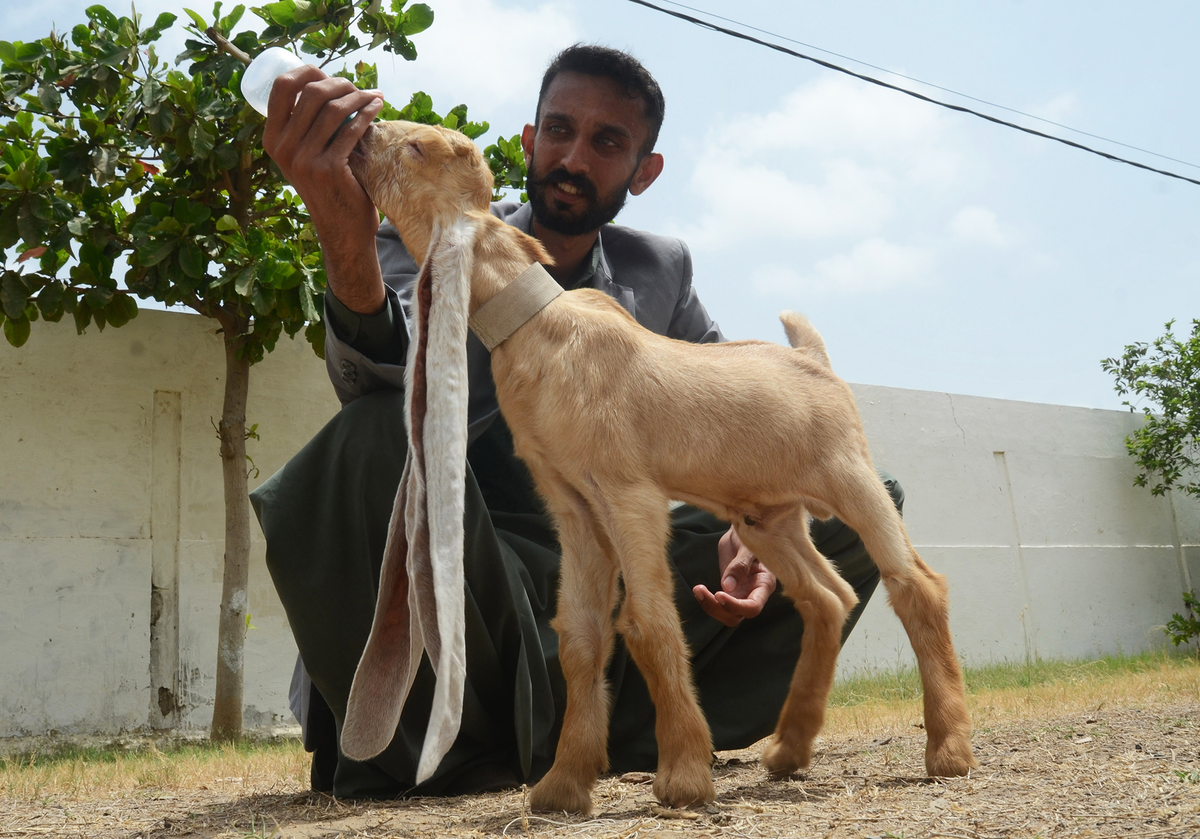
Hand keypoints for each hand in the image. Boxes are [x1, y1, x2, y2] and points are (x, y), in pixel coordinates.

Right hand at [261, 65, 387, 313]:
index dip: (305, 70)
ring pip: (333, 108)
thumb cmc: (330, 187)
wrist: (342, 229)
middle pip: (311, 92)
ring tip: (372, 95)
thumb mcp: (305, 157)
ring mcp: (305, 159)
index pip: (281, 87)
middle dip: (339, 82)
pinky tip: (378, 106)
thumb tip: (326, 84)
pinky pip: (351, 128)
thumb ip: (305, 130)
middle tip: (357, 86)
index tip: (326, 72)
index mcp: (272, 140)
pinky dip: (368, 112)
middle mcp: (283, 148)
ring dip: (358, 95)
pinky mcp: (329, 168)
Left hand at [692, 526, 776, 625]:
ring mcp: (742, 594)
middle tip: (701, 590)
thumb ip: (740, 566)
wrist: (743, 531)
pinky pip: (718, 605)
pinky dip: (707, 600)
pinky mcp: (730, 591)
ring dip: (710, 606)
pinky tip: (698, 589)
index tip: (719, 593)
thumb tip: (727, 587)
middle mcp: (754, 594)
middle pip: (738, 616)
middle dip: (718, 608)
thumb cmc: (750, 534)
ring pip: (727, 615)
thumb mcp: (747, 547)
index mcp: (764, 584)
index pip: (753, 607)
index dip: (735, 606)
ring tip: (698, 589)